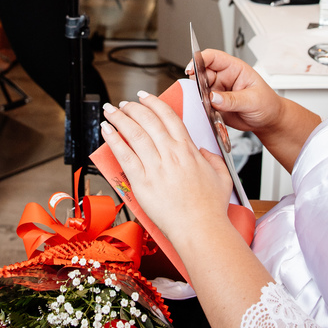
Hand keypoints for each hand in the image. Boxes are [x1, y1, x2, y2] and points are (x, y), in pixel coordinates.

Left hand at [100, 92, 234, 241]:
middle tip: (124, 103)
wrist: (200, 230)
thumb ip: (213, 159)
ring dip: (119, 118)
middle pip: (147, 120)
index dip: (153, 102)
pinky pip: (124, 155)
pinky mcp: (142, 182)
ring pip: (133, 133)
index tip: (144, 97)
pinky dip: (113, 140)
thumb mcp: (222, 176)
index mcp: (188, 149)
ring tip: (110, 111)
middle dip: (132, 107)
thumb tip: (204, 151)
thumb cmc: (210, 208)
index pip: (168, 116)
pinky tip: (106, 130)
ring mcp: (155, 167)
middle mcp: (171, 154)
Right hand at [188, 49, 285, 134]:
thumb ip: (233, 99)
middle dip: (197, 83)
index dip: (200, 60)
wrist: (269, 121)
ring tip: (210, 107)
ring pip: (199, 90)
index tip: (192, 69)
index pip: (212, 57)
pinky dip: (202, 110)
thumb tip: (214, 98)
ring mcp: (217, 91)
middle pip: (201, 73)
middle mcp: (223, 78)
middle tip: (203, 95)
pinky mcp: (214, 105)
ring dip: (199, 98)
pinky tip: (211, 114)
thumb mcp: (253, 100)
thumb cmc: (267, 104)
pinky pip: (202, 105)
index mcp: (234, 68)